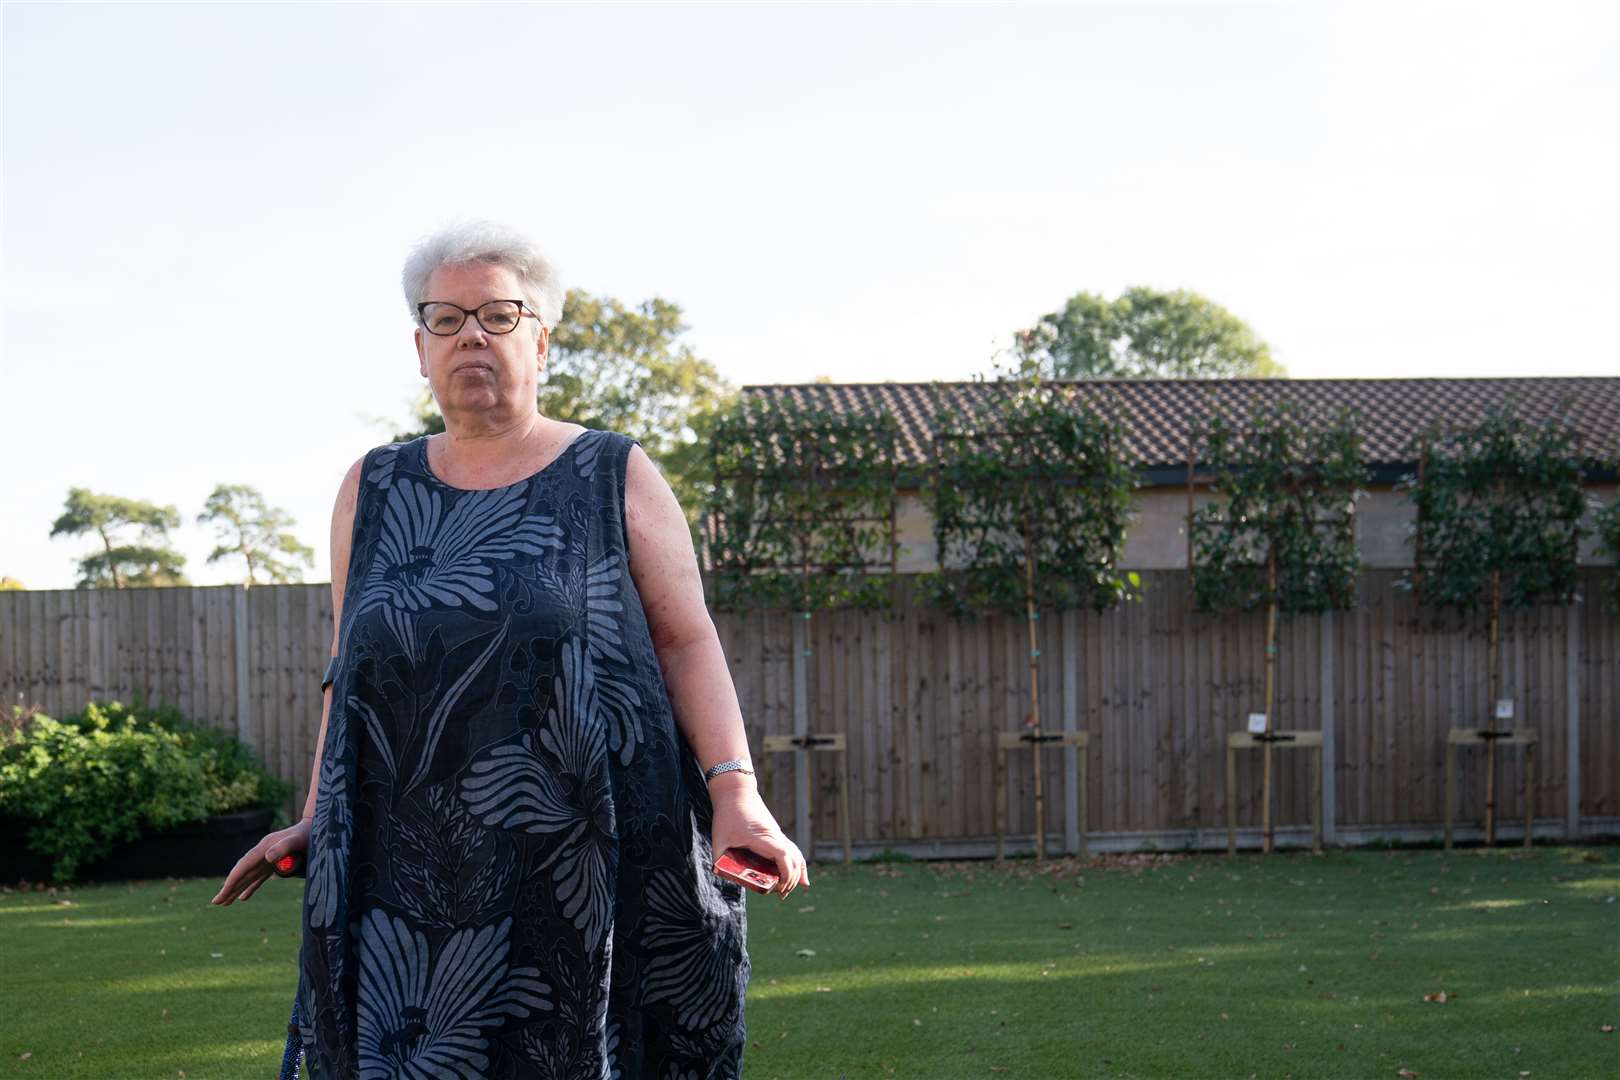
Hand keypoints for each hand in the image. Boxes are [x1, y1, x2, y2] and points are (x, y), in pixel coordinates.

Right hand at [211, 818, 310, 905]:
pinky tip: (243, 898)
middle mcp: (263, 852)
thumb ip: (284, 847)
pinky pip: (258, 878)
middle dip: (229, 887)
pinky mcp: (275, 863)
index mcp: (264, 847)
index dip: (232, 881)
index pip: (243, 866)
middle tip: (216, 903)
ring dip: (236, 889)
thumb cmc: (309, 834)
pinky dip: (250, 888)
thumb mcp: (298, 840)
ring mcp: (268, 858)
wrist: (318, 826)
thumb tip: (267, 857)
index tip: (222, 894)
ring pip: (248, 876)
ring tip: (224, 903)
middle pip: (242, 872)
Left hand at [709, 782, 809, 898]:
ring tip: (786, 891)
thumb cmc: (727, 815)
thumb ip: (718, 859)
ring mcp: (778, 835)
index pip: (782, 856)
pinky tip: (802, 880)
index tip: (778, 888)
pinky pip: (793, 851)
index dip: (785, 874)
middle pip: (793, 860)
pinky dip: (798, 866)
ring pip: (796, 856)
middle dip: (789, 880)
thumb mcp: (718, 839)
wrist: (736, 791)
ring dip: (795, 875)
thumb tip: (719, 875)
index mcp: (762, 838)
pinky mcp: (776, 834)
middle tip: (778, 895)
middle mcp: (775, 836)